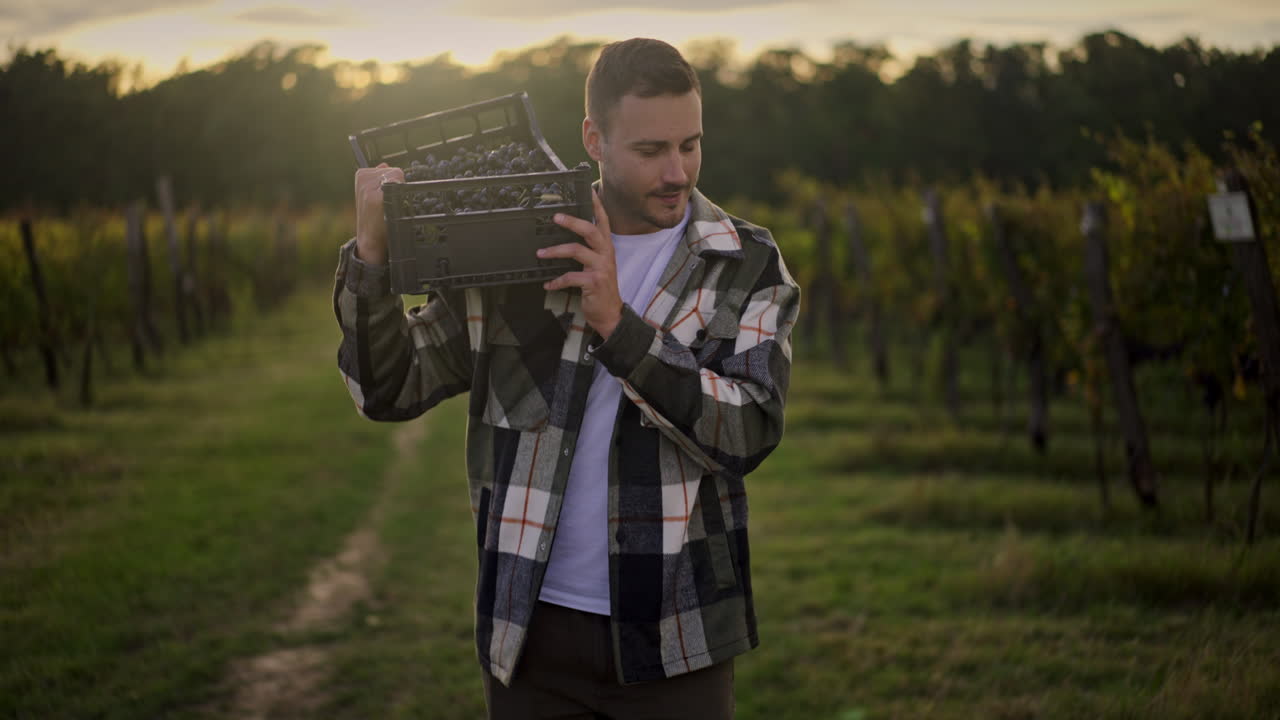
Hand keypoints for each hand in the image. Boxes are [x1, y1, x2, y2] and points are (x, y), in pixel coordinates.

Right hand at [354, 162, 403, 264]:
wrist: (370, 238)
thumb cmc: (375, 216)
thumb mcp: (372, 193)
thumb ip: (379, 178)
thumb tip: (384, 164)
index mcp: (361, 174)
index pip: (389, 168)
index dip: (394, 183)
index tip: (385, 197)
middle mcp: (362, 178)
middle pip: (395, 172)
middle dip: (396, 187)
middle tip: (386, 204)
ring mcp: (368, 188)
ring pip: (397, 179)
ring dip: (397, 194)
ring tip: (386, 207)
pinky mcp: (374, 198)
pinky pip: (397, 188)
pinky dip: (398, 199)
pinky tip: (387, 209)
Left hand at [539, 189, 623, 338]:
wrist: (609, 313)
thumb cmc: (600, 287)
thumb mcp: (598, 265)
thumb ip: (587, 250)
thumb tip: (565, 237)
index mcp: (606, 246)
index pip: (603, 221)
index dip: (596, 205)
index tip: (588, 190)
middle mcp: (606, 253)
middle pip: (591, 230)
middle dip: (572, 222)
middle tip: (555, 217)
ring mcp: (601, 267)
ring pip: (577, 251)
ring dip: (555, 250)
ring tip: (540, 253)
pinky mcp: (594, 282)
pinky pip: (571, 277)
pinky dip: (556, 281)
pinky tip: (548, 284)